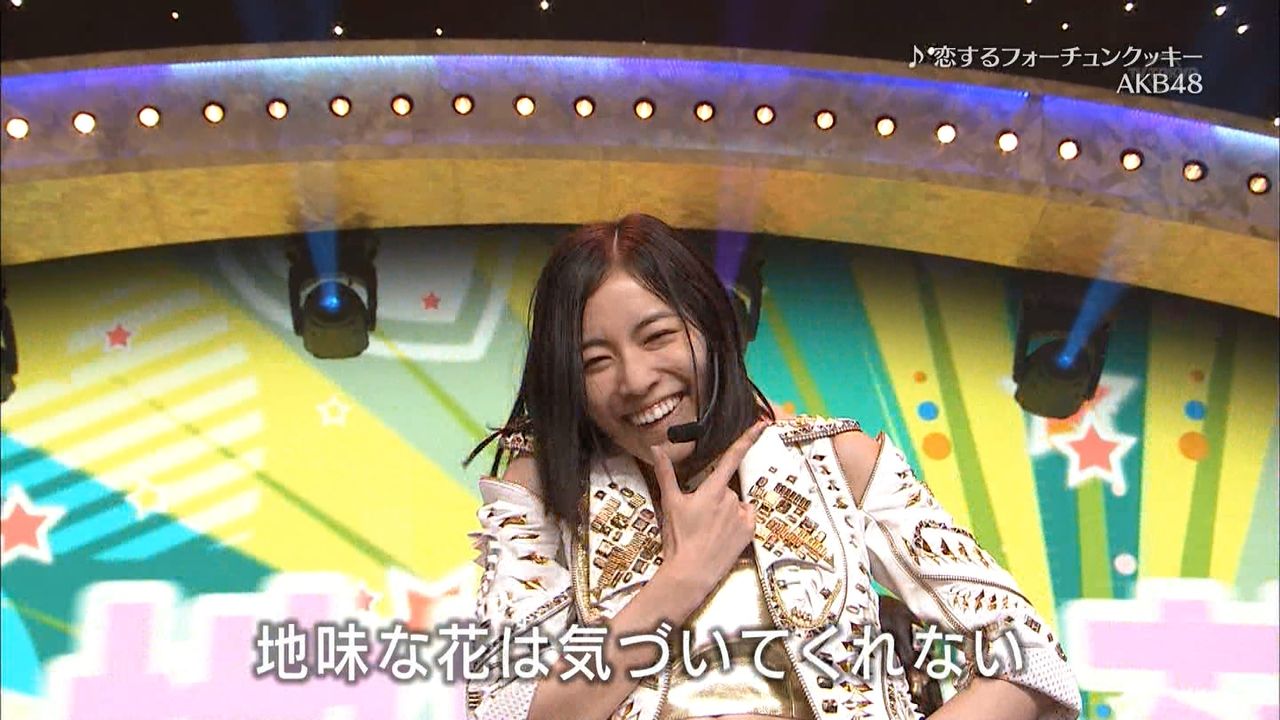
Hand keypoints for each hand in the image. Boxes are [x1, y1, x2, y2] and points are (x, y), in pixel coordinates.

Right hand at [650, 420, 767, 594]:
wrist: (692, 572)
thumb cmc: (679, 538)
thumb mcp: (670, 503)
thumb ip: (665, 473)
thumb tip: (657, 448)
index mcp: (712, 490)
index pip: (732, 457)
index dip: (748, 438)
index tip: (761, 424)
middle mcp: (731, 499)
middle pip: (725, 488)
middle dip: (714, 497)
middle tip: (698, 517)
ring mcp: (742, 516)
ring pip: (735, 504)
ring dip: (725, 511)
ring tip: (709, 530)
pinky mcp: (750, 531)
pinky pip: (745, 517)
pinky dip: (736, 522)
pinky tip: (722, 534)